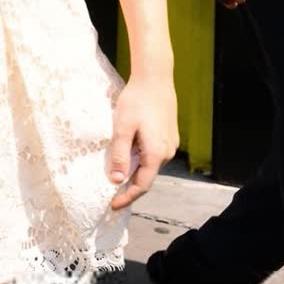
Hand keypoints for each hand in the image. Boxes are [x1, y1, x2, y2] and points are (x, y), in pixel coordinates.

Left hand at [107, 76, 178, 208]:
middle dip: (130, 188)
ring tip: (117, 175)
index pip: (142, 186)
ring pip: (151, 165)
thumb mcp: (122, 128)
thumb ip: (120, 155)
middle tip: (112, 195)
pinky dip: (141, 160)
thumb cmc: (136, 101)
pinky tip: (130, 155)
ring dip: (135, 172)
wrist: (155, 78)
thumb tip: (116, 180)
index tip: (113, 206)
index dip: (127, 198)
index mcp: (156, 153)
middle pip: (147, 177)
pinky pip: (154, 155)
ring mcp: (171, 144)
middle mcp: (167, 152)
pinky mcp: (170, 135)